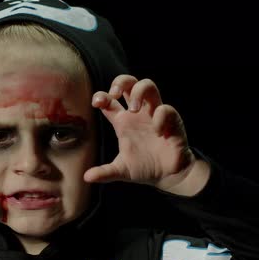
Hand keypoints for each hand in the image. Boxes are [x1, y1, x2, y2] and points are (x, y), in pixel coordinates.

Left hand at [84, 75, 207, 193]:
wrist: (168, 176)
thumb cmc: (144, 167)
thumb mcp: (120, 170)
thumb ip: (104, 172)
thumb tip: (86, 177)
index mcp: (123, 122)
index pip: (109, 100)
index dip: (102, 96)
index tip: (97, 103)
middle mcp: (138, 114)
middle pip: (130, 83)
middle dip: (121, 81)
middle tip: (115, 94)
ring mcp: (154, 115)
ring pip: (149, 86)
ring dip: (139, 92)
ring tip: (134, 108)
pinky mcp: (172, 121)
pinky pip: (166, 109)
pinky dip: (160, 116)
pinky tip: (157, 130)